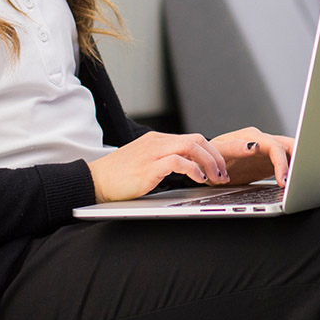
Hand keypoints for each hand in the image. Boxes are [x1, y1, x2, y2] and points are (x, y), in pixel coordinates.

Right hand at [88, 132, 228, 202]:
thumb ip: (165, 162)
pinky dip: (193, 169)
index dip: (211, 152)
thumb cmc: (118, 176)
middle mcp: (157, 142)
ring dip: (209, 163)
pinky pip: (177, 162)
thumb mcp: (146, 163)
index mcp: (157, 140)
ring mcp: (153, 153)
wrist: (95, 181)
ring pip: (191, 146)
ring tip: (216, 178)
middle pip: (197, 140)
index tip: (220, 167)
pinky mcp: (148, 167)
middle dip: (216, 156)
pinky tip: (199, 180)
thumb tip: (188, 170)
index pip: (193, 139)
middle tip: (224, 173)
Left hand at [208, 127, 294, 187]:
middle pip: (288, 146)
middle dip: (298, 161)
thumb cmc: (210, 155)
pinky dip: (291, 172)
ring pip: (290, 154)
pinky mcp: (269, 162)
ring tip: (298, 184)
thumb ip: (235, 147)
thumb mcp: (218, 151)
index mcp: (252, 137)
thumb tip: (254, 146)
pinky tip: (293, 184)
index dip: (281, 163)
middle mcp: (262, 141)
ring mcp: (267, 151)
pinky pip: (285, 164)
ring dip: (297, 166)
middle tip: (298, 182)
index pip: (274, 146)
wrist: (207, 163)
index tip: (283, 180)